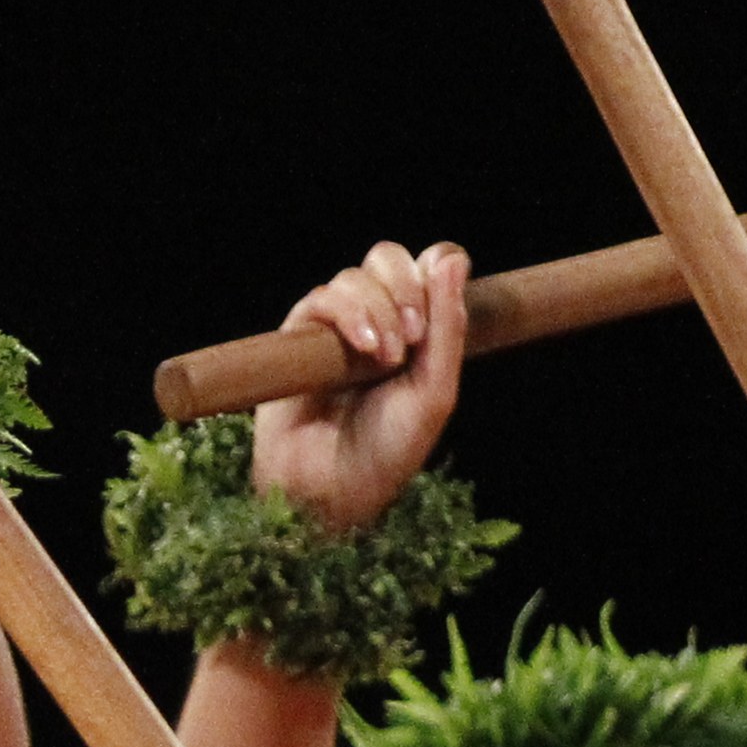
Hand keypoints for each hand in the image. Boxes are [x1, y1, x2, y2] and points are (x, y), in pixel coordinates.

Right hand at [250, 242, 465, 532]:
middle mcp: (374, 320)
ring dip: (377, 309)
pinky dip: (345, 314)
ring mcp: (332, 329)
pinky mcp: (295, 340)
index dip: (431, 268)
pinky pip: (318, 301)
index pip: (425, 266)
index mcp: (414, 329)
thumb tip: (451, 256)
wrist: (333, 490)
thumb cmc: (388, 451)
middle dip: (403, 286)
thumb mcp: (436, 390)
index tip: (435, 312)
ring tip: (384, 358)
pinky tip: (361, 348)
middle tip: (413, 336)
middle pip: (385, 258)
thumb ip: (449, 325)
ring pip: (351, 278)